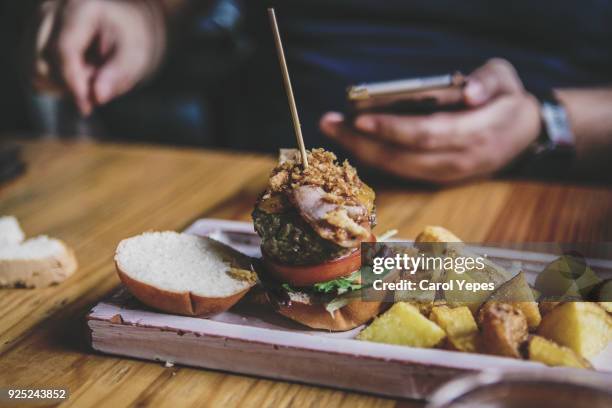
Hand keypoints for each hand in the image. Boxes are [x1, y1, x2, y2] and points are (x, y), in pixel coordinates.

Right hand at [35, 0, 165, 115]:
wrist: (124, 24)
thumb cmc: (131, 38)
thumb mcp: (135, 55)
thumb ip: (118, 74)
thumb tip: (98, 97)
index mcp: (81, 8)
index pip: (64, 50)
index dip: (73, 82)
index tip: (87, 106)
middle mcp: (53, 11)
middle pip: (42, 62)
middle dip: (67, 86)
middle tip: (95, 92)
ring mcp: (39, 22)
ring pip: (34, 69)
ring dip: (60, 85)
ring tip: (89, 79)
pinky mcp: (33, 35)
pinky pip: (33, 70)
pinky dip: (54, 81)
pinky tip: (76, 77)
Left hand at [320, 59, 541, 183]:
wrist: (525, 133)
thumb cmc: (508, 100)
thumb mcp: (506, 78)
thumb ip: (489, 81)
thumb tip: (469, 91)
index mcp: (479, 132)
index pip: (427, 134)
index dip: (392, 129)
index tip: (359, 118)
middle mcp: (461, 160)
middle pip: (404, 157)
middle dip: (362, 141)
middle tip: (329, 123)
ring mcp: (450, 175)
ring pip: (399, 169)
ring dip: (363, 151)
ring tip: (334, 130)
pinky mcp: (441, 179)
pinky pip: (403, 173)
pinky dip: (376, 159)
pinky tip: (354, 142)